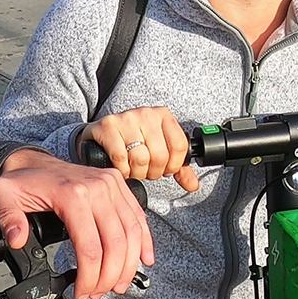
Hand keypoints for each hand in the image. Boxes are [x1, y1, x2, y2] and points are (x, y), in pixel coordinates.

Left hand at [0, 148, 152, 298]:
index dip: (89, 277)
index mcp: (72, 193)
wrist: (32, 160)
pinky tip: (144, 259)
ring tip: (117, 285)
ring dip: (128, 264)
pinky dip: (144, 240)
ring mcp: (110, 184)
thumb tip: (17, 239)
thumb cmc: (21, 180)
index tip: (81, 292)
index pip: (90, 247)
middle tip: (97, 293)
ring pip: (132, 232)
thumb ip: (8, 219)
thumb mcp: (2, 195)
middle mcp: (97, 187)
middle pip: (116, 244)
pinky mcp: (118, 184)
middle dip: (109, 277)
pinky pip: (138, 215)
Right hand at [76, 108, 198, 191]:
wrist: (104, 132)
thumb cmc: (135, 141)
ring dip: (137, 172)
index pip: (179, 146)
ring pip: (140, 158)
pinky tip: (122, 168)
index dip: (173, 165)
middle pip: (160, 155)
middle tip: (146, 171)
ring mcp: (126, 118)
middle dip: (153, 172)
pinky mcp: (108, 126)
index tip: (165, 169)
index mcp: (163, 116)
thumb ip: (179, 168)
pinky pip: (120, 157)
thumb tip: (193, 185)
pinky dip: (123, 169)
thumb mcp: (160, 150)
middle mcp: (146, 113)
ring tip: (134, 169)